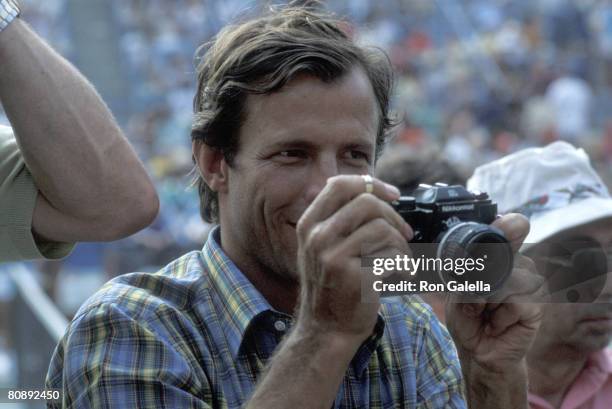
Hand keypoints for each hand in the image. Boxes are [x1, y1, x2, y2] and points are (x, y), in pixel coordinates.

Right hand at [295, 175, 411, 341]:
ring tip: (401, 260)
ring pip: (382, 229)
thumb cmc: (332, 286)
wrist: (326, 329)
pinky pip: (391, 256)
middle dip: (393, 216)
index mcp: (309, 225)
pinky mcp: (354, 277)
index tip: (393, 195)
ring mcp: (333, 257)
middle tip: (404, 234)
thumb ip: (338, 218)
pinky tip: (402, 274)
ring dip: (401, 244)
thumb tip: (373, 188)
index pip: (339, 185)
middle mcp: (317, 237)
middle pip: (366, 203)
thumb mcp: (321, 247)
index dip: (370, 183)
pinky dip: (404, 264)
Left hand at [445, 214, 543, 372]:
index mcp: (498, 256)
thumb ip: (467, 275)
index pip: (512, 230)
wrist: (476, 351)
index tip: (508, 225)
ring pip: (508, 280)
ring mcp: (530, 285)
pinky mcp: (537, 306)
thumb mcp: (457, 292)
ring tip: (484, 313)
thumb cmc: (468, 319)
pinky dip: (498, 316)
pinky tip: (496, 324)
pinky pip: (515, 302)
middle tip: (474, 302)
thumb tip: (477, 264)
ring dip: (487, 301)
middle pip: (505, 257)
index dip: (511, 225)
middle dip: (480, 282)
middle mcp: (518, 265)